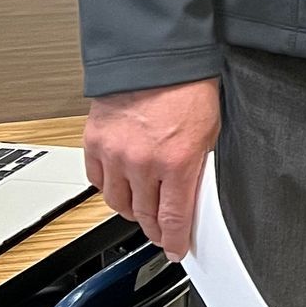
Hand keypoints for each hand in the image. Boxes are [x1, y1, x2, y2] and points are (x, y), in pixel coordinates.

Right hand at [83, 79, 221, 259]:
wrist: (157, 56)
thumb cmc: (189, 87)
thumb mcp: (210, 133)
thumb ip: (198, 168)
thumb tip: (194, 196)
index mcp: (178, 161)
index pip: (174, 219)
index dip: (175, 241)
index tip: (177, 250)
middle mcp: (143, 163)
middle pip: (144, 215)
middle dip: (155, 228)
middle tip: (161, 231)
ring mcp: (115, 154)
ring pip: (118, 203)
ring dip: (131, 210)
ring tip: (142, 208)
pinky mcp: (94, 143)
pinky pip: (97, 181)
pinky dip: (109, 188)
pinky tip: (121, 186)